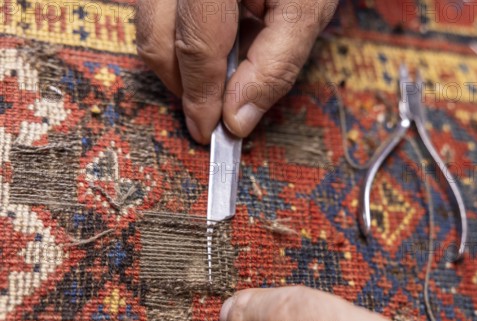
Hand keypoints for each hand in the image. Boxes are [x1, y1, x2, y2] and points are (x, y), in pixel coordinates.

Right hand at [136, 0, 336, 143]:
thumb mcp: (307, 8)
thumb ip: (275, 65)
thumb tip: (237, 119)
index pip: (196, 43)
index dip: (200, 96)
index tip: (207, 131)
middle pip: (156, 34)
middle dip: (182, 82)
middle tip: (211, 109)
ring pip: (148, 22)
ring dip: (179, 59)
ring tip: (220, 68)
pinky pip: (157, 8)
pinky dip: (180, 34)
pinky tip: (216, 37)